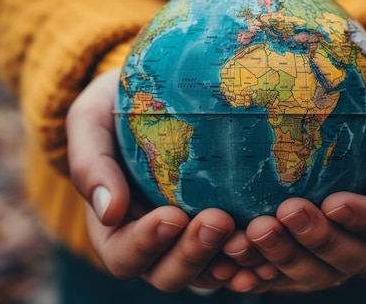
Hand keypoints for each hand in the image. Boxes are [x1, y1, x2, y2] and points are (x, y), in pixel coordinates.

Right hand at [66, 69, 240, 291]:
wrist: (158, 91)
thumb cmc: (117, 105)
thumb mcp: (92, 120)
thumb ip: (90, 162)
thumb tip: (110, 211)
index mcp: (114, 228)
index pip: (123, 256)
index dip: (145, 246)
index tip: (172, 216)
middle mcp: (153, 244)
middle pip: (168, 274)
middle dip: (194, 254)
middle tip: (220, 220)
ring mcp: (190, 240)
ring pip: (209, 274)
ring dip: (230, 262)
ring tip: (253, 235)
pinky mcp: (224, 230)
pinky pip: (240, 259)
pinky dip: (256, 259)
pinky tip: (275, 241)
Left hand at [222, 45, 365, 291]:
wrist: (349, 89)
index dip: (365, 221)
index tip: (334, 203)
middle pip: (351, 258)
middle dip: (317, 242)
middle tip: (281, 216)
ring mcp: (332, 239)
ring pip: (315, 270)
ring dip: (283, 258)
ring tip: (251, 233)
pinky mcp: (299, 241)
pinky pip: (281, 268)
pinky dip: (259, 271)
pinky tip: (234, 262)